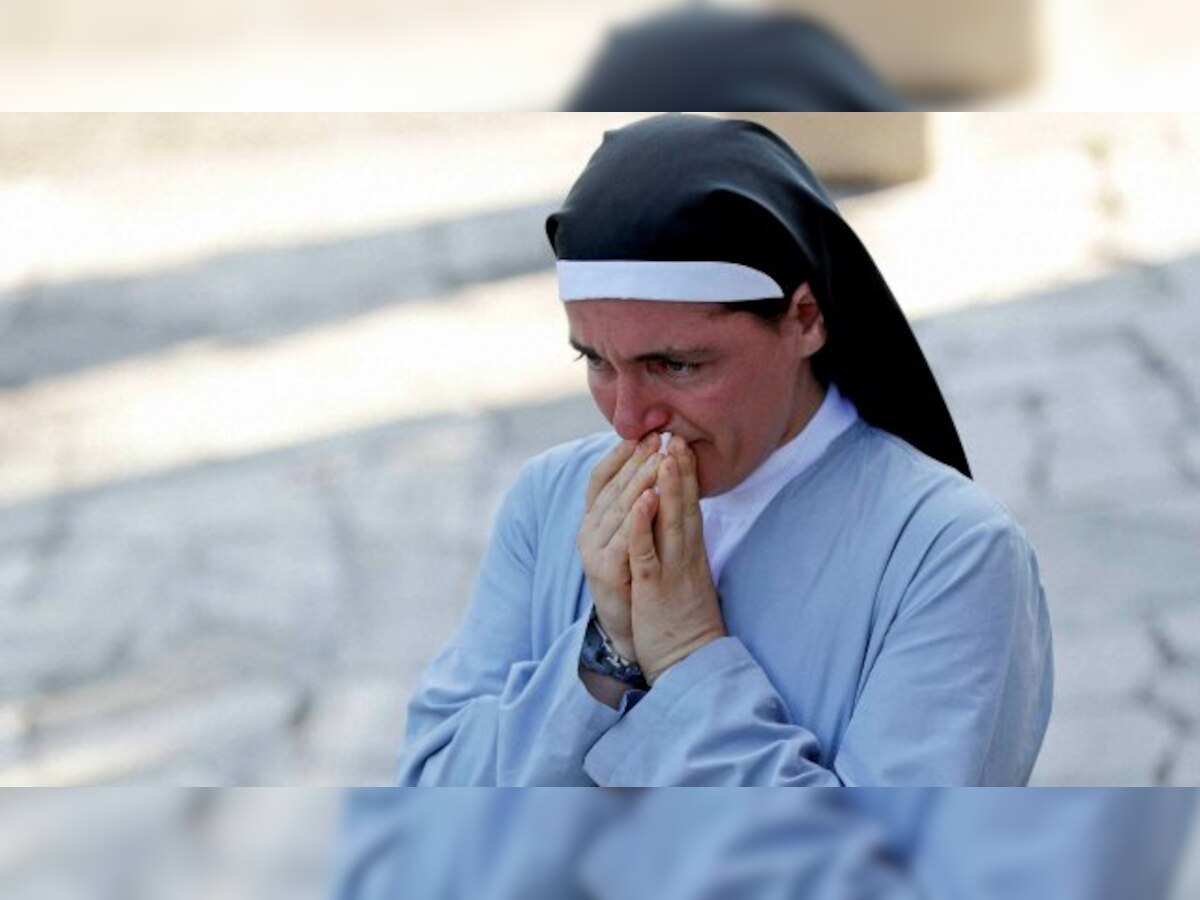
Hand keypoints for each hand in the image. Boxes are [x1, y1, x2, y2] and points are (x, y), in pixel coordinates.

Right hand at [577, 432, 662, 659]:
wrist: (634, 631)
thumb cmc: (637, 579)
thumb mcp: (631, 538)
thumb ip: (634, 505)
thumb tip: (652, 465)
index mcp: (593, 521)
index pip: (602, 476)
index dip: (622, 454)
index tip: (647, 432)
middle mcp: (588, 532)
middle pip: (613, 488)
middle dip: (638, 460)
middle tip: (660, 435)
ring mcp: (595, 552)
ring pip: (619, 509)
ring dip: (640, 480)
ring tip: (660, 456)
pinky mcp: (607, 572)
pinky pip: (625, 540)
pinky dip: (637, 518)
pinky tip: (650, 497)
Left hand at [627, 435, 725, 683]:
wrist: (691, 662)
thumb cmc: (685, 621)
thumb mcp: (686, 578)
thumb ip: (682, 551)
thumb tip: (677, 526)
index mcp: (691, 552)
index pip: (689, 506)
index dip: (685, 475)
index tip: (680, 444)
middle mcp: (686, 556)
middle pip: (685, 505)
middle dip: (680, 469)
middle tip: (677, 434)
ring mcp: (672, 570)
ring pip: (671, 520)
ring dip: (668, 486)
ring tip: (666, 453)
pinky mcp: (655, 588)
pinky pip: (648, 551)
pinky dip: (644, 524)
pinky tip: (644, 501)